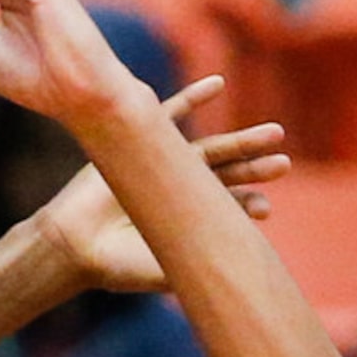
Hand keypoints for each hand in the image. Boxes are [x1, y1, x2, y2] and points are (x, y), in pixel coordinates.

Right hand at [37, 77, 290, 292]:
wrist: (72, 246)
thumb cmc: (115, 266)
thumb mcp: (163, 271)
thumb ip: (196, 265)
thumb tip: (237, 273)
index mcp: (181, 219)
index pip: (222, 207)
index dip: (246, 205)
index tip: (266, 208)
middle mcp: (173, 190)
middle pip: (224, 174)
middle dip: (254, 169)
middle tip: (284, 165)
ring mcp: (157, 165)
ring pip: (208, 148)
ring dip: (241, 141)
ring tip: (275, 134)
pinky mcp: (135, 144)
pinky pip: (168, 114)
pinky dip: (192, 98)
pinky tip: (218, 84)